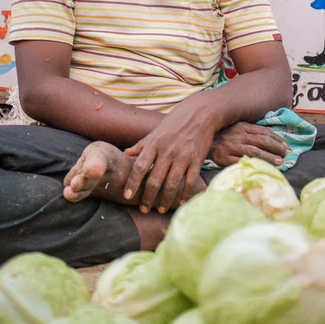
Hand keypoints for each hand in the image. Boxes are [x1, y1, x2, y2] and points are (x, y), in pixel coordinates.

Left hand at [123, 96, 216, 213]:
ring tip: (160, 210)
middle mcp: (167, 151)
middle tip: (144, 209)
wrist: (200, 113)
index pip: (139, 167)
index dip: (132, 183)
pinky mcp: (197, 160)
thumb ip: (141, 144)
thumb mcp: (155, 131)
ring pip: (171, 184)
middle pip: (154, 180)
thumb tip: (125, 154)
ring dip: (164, 200)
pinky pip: (190, 182)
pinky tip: (180, 202)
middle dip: (147, 198)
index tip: (127, 196)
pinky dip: (184, 194)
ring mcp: (183, 157)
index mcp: (154, 144)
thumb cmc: (175, 123)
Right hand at [208, 122, 289, 166]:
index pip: (264, 132)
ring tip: (280, 162)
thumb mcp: (235, 127)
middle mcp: (239, 136)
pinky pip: (242, 161)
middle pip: (263, 141)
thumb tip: (268, 137)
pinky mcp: (225, 158)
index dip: (277, 139)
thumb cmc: (221, 135)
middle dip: (277, 148)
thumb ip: (249, 130)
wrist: (200, 140)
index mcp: (242, 127)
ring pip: (256, 152)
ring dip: (270, 157)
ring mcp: (232, 147)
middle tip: (287, 154)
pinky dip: (254, 164)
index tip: (286, 145)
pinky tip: (262, 167)